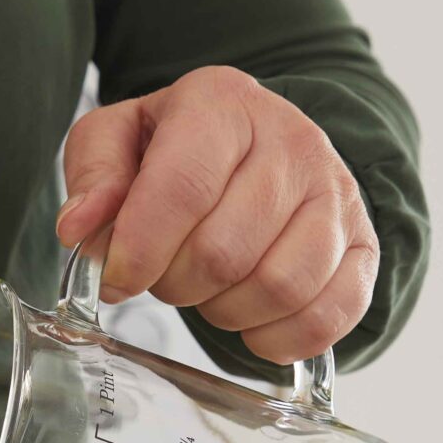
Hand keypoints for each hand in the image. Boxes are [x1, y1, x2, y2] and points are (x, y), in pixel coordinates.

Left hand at [56, 65, 376, 365]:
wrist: (264, 148)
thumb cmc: (182, 151)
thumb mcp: (122, 139)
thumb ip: (94, 175)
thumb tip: (78, 228)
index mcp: (223, 103)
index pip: (183, 188)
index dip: (141, 250)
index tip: (117, 280)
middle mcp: (293, 140)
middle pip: (225, 251)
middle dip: (177, 283)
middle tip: (164, 275)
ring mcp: (337, 194)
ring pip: (278, 287)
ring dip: (225, 312)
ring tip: (208, 290)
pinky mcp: (363, 246)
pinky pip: (326, 317)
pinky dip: (277, 338)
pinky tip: (250, 320)